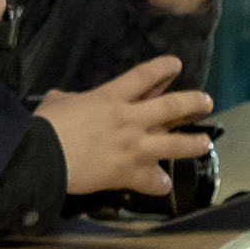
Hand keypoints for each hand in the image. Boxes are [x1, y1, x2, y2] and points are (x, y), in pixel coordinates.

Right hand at [33, 56, 213, 195]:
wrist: (43, 158)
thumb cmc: (47, 125)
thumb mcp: (58, 102)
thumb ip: (71, 99)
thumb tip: (68, 100)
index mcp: (110, 98)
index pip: (144, 76)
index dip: (163, 67)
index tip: (176, 64)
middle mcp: (130, 119)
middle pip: (173, 106)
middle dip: (194, 102)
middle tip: (206, 102)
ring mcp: (134, 148)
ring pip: (177, 144)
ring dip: (195, 143)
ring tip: (204, 142)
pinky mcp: (130, 173)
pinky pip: (155, 181)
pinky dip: (160, 183)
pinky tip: (162, 183)